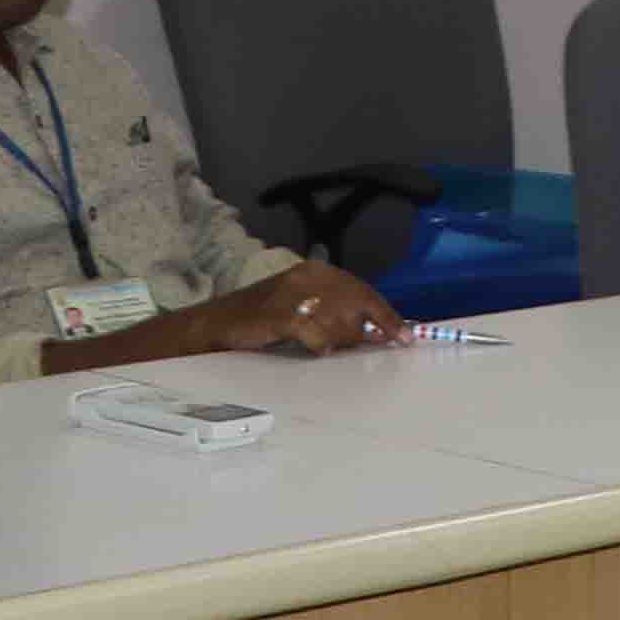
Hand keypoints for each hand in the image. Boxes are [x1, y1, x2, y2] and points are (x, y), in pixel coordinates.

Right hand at [187, 256, 407, 360]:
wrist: (213, 325)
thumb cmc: (260, 320)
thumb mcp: (302, 309)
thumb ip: (336, 314)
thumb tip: (377, 332)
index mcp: (316, 271)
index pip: (363, 291)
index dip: (386, 315)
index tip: (406, 336)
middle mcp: (308, 276)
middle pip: (358, 306)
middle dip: (365, 332)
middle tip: (373, 346)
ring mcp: (294, 294)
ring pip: (340, 324)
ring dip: (338, 342)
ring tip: (323, 346)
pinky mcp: (282, 315)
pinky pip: (318, 336)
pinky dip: (320, 347)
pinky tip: (313, 348)